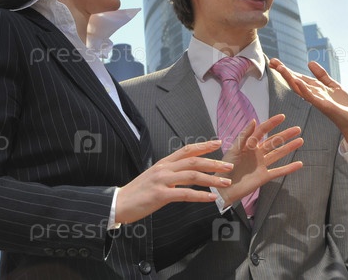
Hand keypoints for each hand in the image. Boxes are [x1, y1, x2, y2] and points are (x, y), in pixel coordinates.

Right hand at [115, 140, 231, 223]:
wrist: (118, 203)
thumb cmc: (138, 192)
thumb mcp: (154, 177)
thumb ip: (170, 173)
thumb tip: (187, 174)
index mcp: (164, 163)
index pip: (187, 150)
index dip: (203, 146)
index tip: (218, 143)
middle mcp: (164, 168)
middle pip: (194, 162)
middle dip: (214, 163)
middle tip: (229, 166)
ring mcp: (162, 181)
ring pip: (192, 176)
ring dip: (212, 179)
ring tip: (225, 183)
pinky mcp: (160, 195)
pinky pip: (185, 194)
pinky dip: (200, 196)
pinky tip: (211, 198)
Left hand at [218, 113, 303, 203]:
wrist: (223, 188)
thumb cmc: (225, 168)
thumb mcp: (234, 149)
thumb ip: (244, 136)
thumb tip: (254, 120)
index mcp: (248, 145)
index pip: (262, 131)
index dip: (272, 123)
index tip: (282, 116)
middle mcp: (257, 153)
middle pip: (274, 141)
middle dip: (285, 135)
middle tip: (297, 128)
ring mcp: (261, 165)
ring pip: (278, 154)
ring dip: (289, 147)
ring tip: (300, 140)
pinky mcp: (264, 176)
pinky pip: (279, 171)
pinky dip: (289, 168)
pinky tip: (300, 164)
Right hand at [269, 58, 347, 145]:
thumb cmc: (343, 105)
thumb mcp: (332, 85)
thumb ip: (321, 75)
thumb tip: (310, 63)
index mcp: (315, 89)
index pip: (298, 77)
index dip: (287, 70)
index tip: (275, 62)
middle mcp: (313, 94)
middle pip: (295, 81)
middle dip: (284, 72)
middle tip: (272, 62)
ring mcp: (317, 100)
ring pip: (300, 87)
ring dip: (290, 78)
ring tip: (280, 68)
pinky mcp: (324, 105)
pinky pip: (311, 96)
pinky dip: (303, 89)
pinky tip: (297, 81)